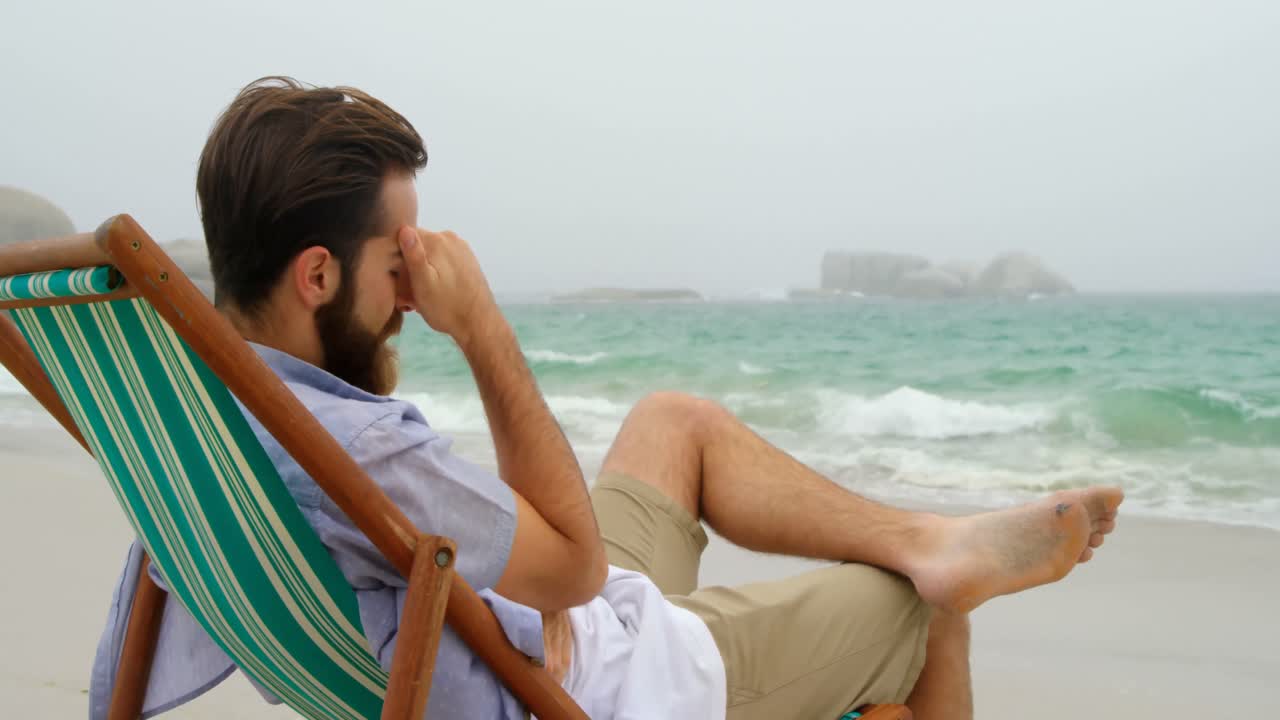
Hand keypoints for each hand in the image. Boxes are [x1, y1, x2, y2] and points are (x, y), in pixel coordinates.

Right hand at [397, 226, 499, 345]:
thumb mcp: (422, 284)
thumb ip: (413, 255)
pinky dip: (435, 273)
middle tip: (408, 295)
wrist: (478, 323)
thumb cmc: (446, 308)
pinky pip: (443, 260)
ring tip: (421, 296)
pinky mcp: (467, 259)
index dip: (395, 256)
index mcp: (436, 241)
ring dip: (422, 272)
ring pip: (430, 254)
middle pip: (418, 246)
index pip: (404, 237)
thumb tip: (404, 229)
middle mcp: (450, 238)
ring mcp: (461, 248)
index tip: (396, 277)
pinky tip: (436, 291)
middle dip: (409, 267)